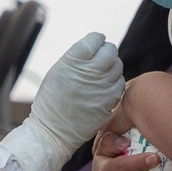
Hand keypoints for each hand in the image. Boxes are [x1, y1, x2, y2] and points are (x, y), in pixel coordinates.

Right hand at [0, 32, 123, 170]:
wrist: (52, 131)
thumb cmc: (51, 101)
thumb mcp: (57, 71)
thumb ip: (77, 57)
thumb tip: (96, 47)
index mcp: (73, 62)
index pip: (95, 39)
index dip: (97, 40)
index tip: (96, 43)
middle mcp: (89, 72)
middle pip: (110, 51)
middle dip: (107, 51)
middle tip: (101, 56)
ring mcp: (101, 88)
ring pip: (118, 67)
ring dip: (112, 67)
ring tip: (102, 73)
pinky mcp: (108, 102)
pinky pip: (119, 86)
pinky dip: (114, 83)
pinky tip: (105, 87)